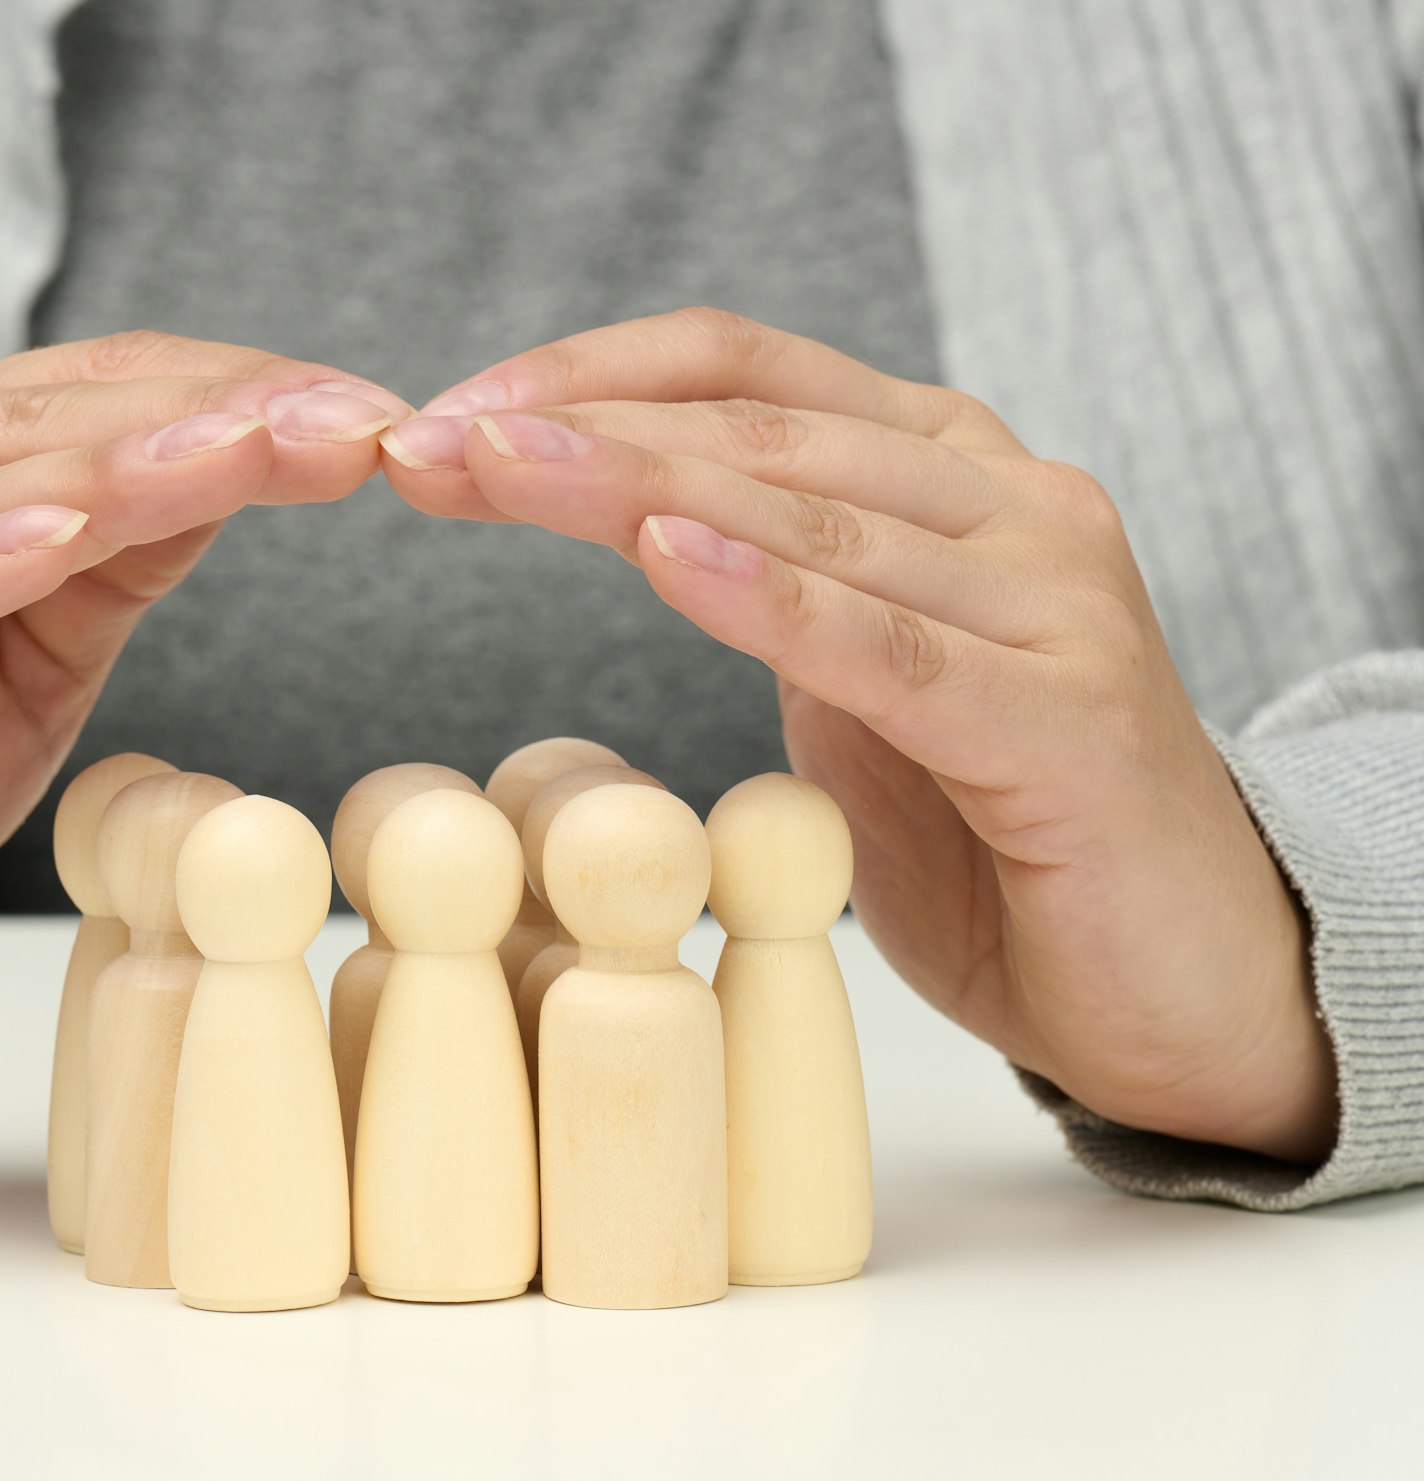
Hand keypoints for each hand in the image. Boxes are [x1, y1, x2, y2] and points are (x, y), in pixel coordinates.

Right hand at [0, 332, 403, 1075]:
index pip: (91, 400)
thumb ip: (96, 575)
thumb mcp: (8, 681)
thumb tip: (228, 475)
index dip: (235, 401)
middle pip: (39, 420)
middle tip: (354, 420)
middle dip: (209, 419)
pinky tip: (36, 541)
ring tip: (238, 449)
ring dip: (107, 466)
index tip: (374, 420)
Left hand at [383, 307, 1336, 1163]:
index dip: (589, 376)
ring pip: (810, 516)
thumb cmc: (1008, 836)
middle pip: (760, 429)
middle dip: (574, 428)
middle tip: (426, 440)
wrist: (1181, 980)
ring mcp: (1051, 600)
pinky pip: (889, 646)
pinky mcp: (1065, 717)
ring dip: (632, 487)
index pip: (748, 374)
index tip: (449, 414)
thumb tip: (634, 527)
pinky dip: (772, 598)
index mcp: (951, 476)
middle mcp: (1011, 506)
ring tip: (496, 464)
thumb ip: (779, 596)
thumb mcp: (862, 688)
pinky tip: (666, 554)